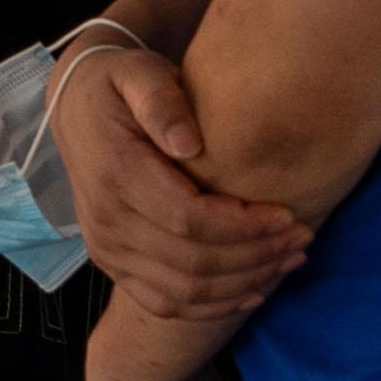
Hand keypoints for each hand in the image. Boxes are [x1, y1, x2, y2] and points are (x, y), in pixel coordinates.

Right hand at [63, 41, 310, 321]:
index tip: (287, 215)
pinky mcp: (113, 266)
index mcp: (116, 175)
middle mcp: (106, 221)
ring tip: (289, 260)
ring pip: (184, 291)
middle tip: (303, 239)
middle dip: (256, 256)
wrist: (77, 108)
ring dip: (244, 283)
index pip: (188, 219)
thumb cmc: (120, 85)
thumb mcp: (139, 73)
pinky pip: (165, 303)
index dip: (244, 226)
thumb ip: (161, 101)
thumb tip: (189, 143)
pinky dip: (213, 307)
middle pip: (192, 263)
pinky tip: (253, 291)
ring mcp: (107, 250)